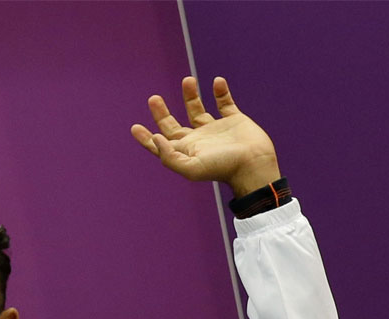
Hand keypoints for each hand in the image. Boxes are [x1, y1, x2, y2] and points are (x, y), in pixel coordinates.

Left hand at [130, 77, 279, 196]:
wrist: (253, 164)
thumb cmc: (222, 168)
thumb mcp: (190, 167)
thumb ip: (169, 155)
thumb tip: (156, 137)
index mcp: (185, 150)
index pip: (160, 144)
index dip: (146, 138)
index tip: (135, 127)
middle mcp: (197, 140)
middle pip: (173, 125)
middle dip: (162, 112)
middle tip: (153, 98)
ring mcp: (215, 129)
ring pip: (197, 109)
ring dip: (191, 95)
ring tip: (188, 80)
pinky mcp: (234, 120)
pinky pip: (225, 102)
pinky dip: (221, 91)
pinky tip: (216, 82)